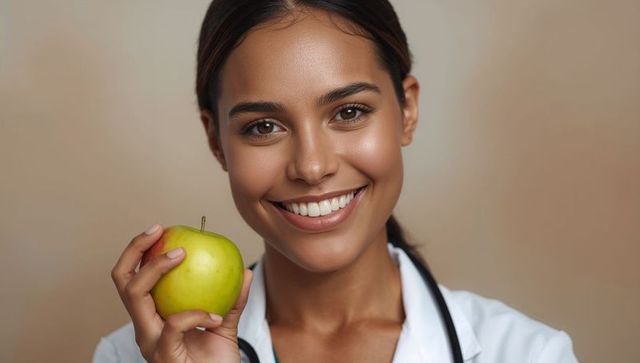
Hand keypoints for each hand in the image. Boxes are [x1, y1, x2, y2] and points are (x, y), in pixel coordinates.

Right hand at [111, 224, 252, 362]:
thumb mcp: (224, 327)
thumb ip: (232, 301)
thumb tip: (245, 272)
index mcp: (153, 317)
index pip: (132, 277)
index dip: (139, 251)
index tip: (161, 229)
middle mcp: (144, 327)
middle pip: (122, 280)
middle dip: (135, 250)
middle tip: (159, 231)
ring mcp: (149, 342)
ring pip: (135, 296)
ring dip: (156, 268)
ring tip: (183, 255)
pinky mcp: (161, 356)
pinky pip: (173, 324)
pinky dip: (196, 314)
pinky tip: (215, 316)